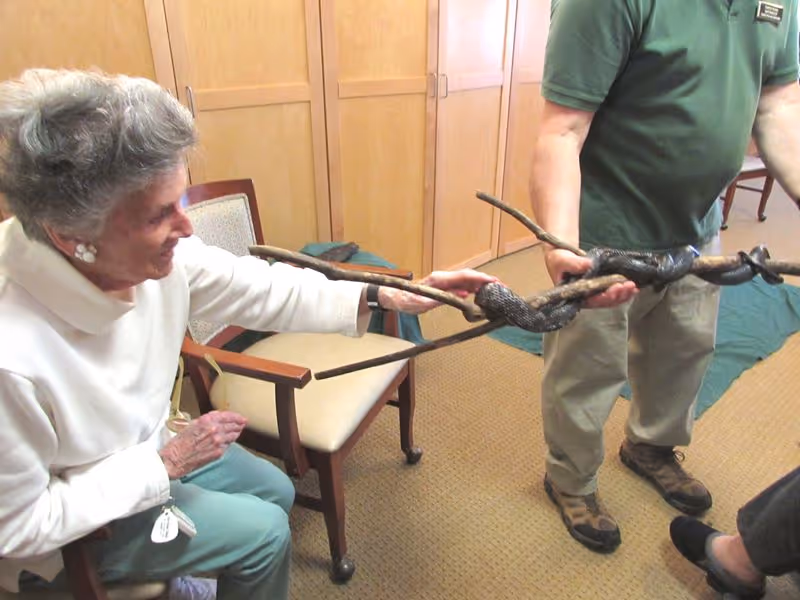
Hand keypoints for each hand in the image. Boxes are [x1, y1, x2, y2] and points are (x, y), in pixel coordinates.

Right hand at [159, 411, 246, 478]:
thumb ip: (205, 421)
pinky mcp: (218, 453)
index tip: (240, 417)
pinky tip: (228, 442)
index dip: (235, 416)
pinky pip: (227, 446)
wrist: (173, 460)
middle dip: (238, 424)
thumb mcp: (191, 426)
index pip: (227, 415)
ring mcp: (218, 442)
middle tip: (242, 423)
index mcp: (206, 420)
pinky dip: (228, 443)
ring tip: (238, 431)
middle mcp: (214, 430)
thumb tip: (216, 419)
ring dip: (236, 433)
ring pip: (233, 436)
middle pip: (233, 425)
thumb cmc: (178, 444)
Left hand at [378, 269, 498, 313]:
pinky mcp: (444, 285)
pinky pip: (461, 285)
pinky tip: (481, 293)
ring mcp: (444, 280)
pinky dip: (473, 287)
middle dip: (485, 279)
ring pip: (466, 280)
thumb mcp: (425, 303)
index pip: (464, 276)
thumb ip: (444, 298)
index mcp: (440, 279)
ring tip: (496, 289)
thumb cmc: (408, 301)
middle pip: (469, 276)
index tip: (494, 281)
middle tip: (501, 285)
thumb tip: (463, 293)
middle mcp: (443, 277)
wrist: (397, 297)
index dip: (480, 278)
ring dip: (481, 284)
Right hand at [544, 248, 637, 308]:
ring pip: (611, 299)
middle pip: (604, 302)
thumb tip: (589, 264)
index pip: (591, 301)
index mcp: (575, 295)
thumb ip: (573, 263)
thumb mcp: (561, 260)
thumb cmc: (557, 260)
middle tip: (628, 286)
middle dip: (618, 296)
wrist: (561, 254)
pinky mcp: (600, 285)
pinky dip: (624, 290)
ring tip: (633, 286)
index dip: (604, 298)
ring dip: (623, 294)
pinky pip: (613, 291)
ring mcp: (594, 292)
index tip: (615, 289)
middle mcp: (586, 297)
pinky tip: (634, 287)